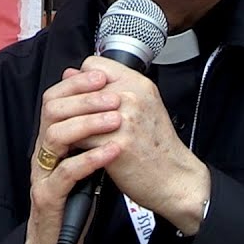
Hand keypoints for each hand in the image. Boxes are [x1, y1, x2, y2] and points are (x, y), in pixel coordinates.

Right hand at [23, 67, 123, 243]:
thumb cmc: (74, 199)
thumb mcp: (83, 159)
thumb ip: (88, 133)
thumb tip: (104, 99)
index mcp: (49, 140)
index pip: (54, 98)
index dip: (76, 84)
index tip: (103, 77)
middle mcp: (42, 152)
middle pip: (52, 110)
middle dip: (84, 99)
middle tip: (114, 96)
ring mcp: (41, 174)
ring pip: (55, 136)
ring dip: (88, 124)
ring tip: (116, 120)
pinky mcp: (48, 197)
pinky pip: (66, 173)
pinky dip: (90, 158)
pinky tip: (113, 151)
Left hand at [76, 56, 210, 234]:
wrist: (174, 178)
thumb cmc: (157, 146)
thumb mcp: (141, 107)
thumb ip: (109, 88)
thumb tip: (71, 74)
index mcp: (138, 84)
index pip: (92, 65)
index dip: (82, 80)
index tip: (82, 96)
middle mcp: (132, 96)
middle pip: (80, 88)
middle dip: (71, 105)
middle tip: (72, 120)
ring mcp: (124, 118)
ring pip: (76, 112)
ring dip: (70, 125)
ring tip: (74, 135)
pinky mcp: (116, 142)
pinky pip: (79, 137)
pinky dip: (75, 145)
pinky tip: (80, 150)